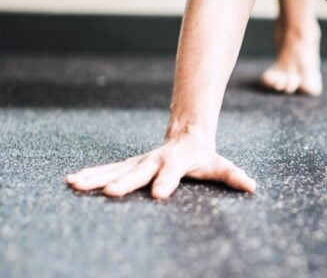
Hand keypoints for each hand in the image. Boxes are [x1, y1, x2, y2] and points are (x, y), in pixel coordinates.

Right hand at [65, 134, 255, 199]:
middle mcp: (155, 160)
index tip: (158, 195)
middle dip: (125, 181)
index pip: (172, 172)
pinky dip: (91, 175)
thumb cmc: (203, 155)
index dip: (167, 182)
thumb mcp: (219, 165)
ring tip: (75, 183)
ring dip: (97, 176)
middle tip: (110, 193)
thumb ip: (233, 176)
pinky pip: (107, 170)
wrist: (186, 133)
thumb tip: (253, 187)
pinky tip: (71, 181)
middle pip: (139, 171)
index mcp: (177, 161)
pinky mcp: (128, 165)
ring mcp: (139, 162)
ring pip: (117, 168)